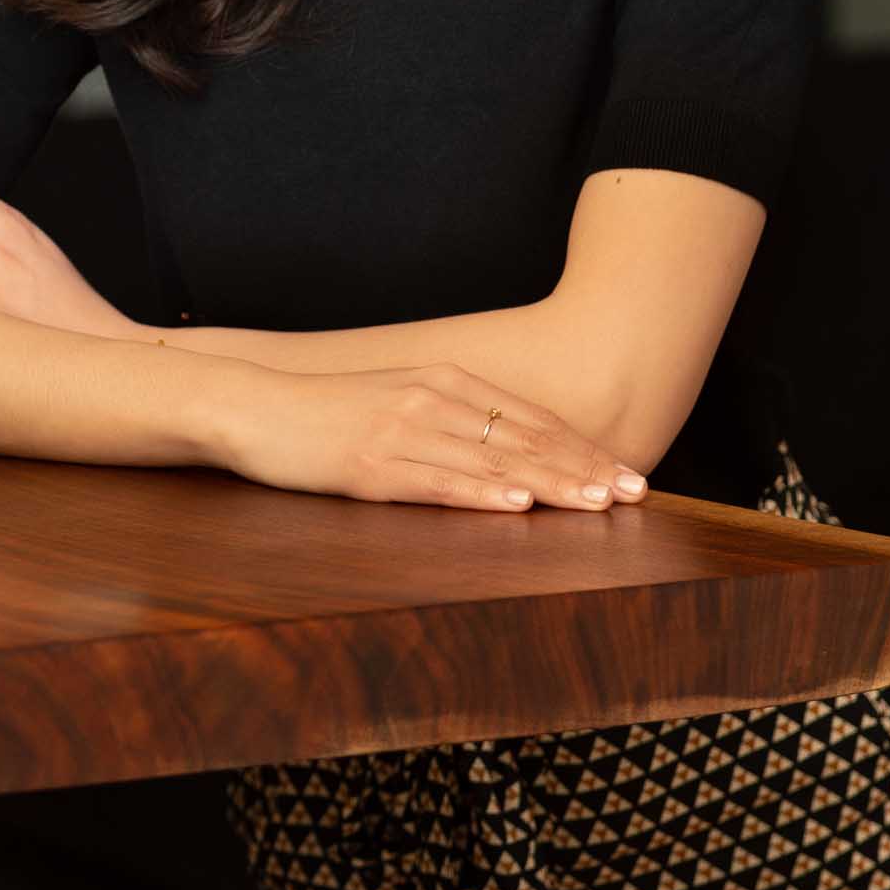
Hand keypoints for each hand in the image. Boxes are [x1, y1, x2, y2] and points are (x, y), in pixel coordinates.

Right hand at [222, 359, 649, 511]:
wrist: (253, 407)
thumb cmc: (326, 414)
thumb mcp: (397, 403)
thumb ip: (450, 420)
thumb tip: (504, 457)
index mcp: (444, 381)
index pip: (530, 418)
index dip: (582, 448)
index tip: (625, 474)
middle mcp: (432, 400)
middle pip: (523, 439)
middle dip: (584, 468)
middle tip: (635, 494)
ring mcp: (402, 431)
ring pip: (491, 462)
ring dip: (549, 485)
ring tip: (596, 505)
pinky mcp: (371, 466)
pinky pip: (437, 482)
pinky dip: (482, 496)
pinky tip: (517, 508)